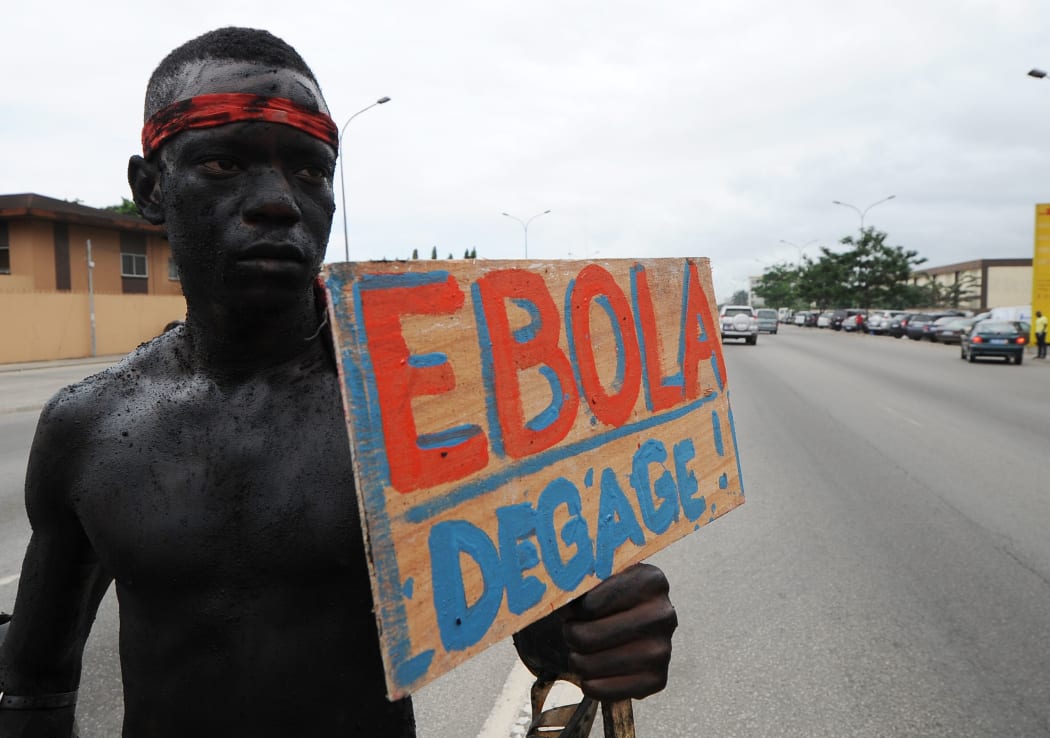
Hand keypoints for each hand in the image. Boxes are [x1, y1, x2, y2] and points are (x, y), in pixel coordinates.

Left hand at [561, 563, 676, 700]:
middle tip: (571, 631)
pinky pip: (603, 690)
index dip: (570, 610)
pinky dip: (588, 683)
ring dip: (577, 659)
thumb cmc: (614, 595)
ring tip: (582, 649)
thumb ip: (582, 581)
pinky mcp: (657, 679)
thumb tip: (556, 597)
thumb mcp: (604, 576)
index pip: (590, 604)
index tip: (568, 610)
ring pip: (591, 664)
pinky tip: (592, 671)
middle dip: (571, 635)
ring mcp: (663, 649)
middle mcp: (663, 615)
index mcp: (650, 581)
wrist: (642, 619)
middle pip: (588, 637)